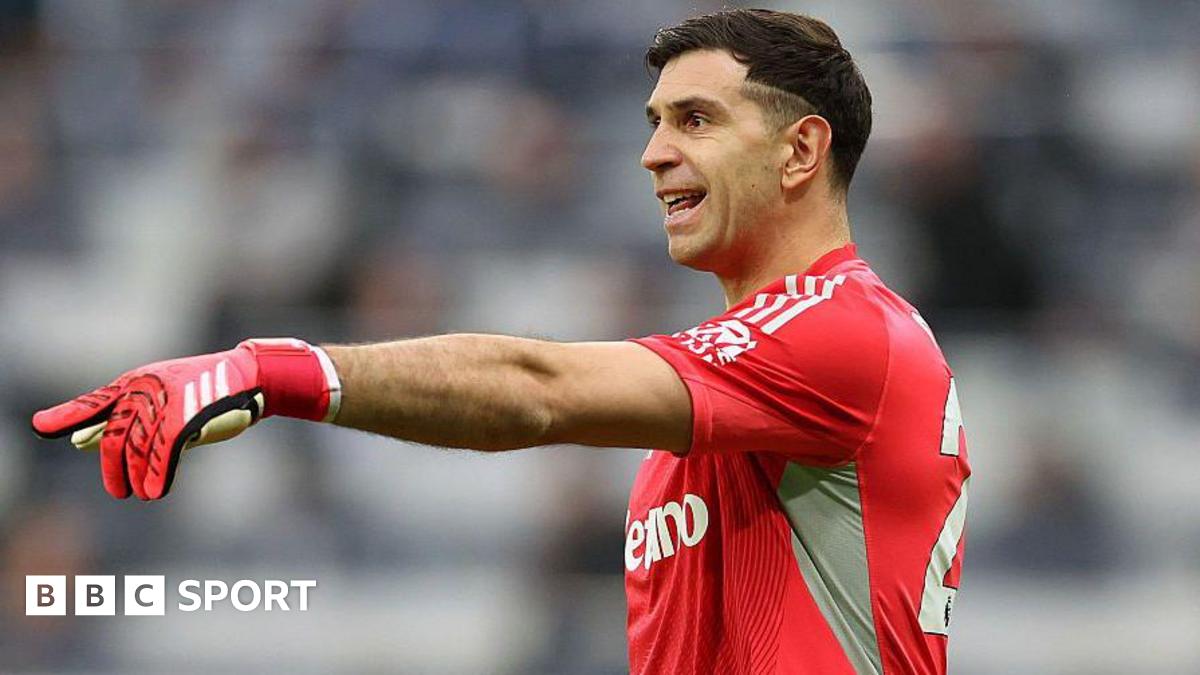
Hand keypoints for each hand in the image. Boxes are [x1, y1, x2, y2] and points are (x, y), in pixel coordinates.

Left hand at [32, 339, 339, 499]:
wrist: (251, 378)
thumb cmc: (205, 393)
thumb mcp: (160, 405)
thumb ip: (121, 421)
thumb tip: (77, 441)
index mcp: (136, 383)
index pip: (94, 402)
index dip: (69, 416)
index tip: (42, 428)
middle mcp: (145, 388)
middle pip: (114, 434)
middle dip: (113, 468)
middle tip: (119, 491)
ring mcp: (166, 400)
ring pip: (137, 447)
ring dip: (137, 476)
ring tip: (142, 494)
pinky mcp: (187, 415)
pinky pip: (163, 451)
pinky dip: (157, 474)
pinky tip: (156, 491)